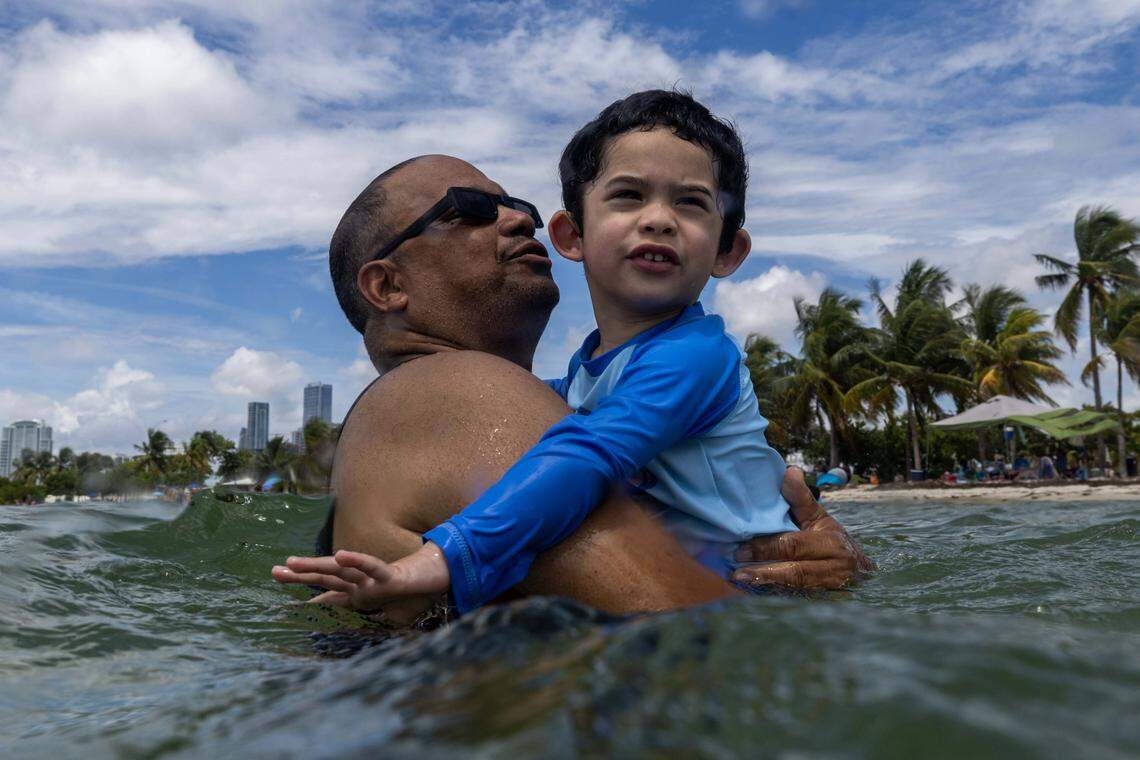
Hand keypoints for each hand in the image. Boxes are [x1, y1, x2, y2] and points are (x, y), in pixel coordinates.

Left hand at [271, 543, 449, 612]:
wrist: (442, 581)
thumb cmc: (417, 597)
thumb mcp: (391, 619)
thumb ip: (374, 623)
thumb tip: (361, 635)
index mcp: (361, 595)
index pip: (331, 595)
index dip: (310, 597)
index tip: (287, 601)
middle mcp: (362, 584)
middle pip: (325, 578)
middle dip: (300, 575)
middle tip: (274, 572)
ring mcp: (373, 579)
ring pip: (339, 570)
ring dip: (315, 566)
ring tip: (291, 562)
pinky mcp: (389, 575)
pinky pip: (370, 566)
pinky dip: (355, 559)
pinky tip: (339, 554)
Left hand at [731, 466, 873, 590]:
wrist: (858, 570)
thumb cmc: (831, 539)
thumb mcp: (819, 518)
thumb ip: (800, 499)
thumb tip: (789, 471)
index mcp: (831, 543)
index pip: (794, 545)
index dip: (766, 548)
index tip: (740, 550)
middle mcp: (835, 567)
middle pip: (795, 571)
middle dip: (763, 571)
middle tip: (735, 572)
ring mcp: (831, 588)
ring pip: (796, 589)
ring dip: (767, 587)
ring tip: (742, 584)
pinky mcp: (825, 602)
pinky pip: (798, 600)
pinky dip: (776, 597)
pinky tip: (755, 595)